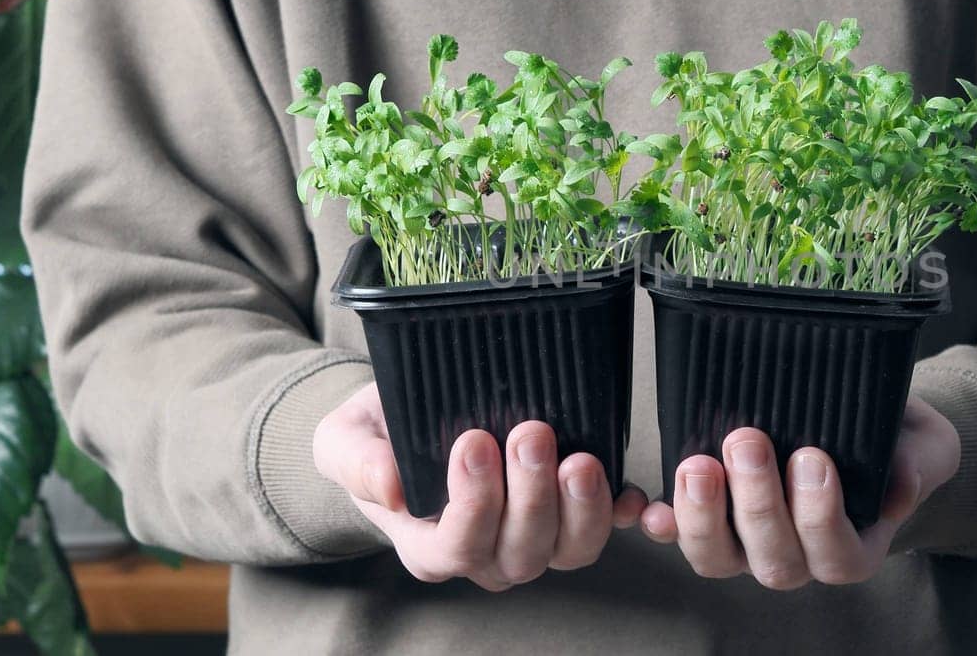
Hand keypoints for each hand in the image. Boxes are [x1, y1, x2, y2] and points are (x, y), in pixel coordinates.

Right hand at [313, 383, 647, 588]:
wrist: (410, 422)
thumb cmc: (379, 436)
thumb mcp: (345, 441)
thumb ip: (358, 462)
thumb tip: (391, 488)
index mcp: (430, 546)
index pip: (457, 546)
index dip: (472, 502)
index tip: (472, 441)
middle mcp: (487, 554)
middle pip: (521, 551)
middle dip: (530, 495)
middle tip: (530, 433)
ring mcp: (535, 538)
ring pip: (569, 549)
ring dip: (581, 507)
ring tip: (578, 457)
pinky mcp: (572, 512)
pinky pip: (607, 526)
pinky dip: (624, 513)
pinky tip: (631, 492)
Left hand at [639, 396, 958, 588]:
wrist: (862, 427)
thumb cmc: (893, 440)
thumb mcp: (922, 444)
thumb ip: (916, 463)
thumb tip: (901, 485)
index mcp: (851, 550)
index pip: (836, 555)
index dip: (819, 515)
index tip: (812, 456)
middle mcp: (797, 559)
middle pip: (773, 559)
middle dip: (757, 502)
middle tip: (749, 441)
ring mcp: (747, 546)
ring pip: (719, 558)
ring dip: (704, 515)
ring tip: (699, 463)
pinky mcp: (710, 522)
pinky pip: (679, 537)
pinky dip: (663, 525)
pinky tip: (650, 508)